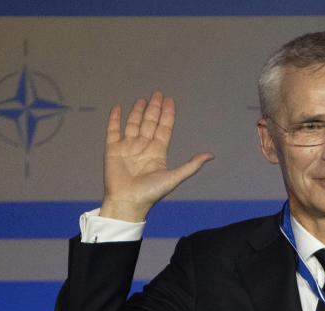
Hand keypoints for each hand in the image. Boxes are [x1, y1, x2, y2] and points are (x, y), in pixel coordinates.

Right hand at [100, 91, 213, 221]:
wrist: (128, 201)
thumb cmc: (151, 193)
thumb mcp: (174, 177)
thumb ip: (192, 165)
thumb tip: (211, 156)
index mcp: (158, 152)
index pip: (164, 128)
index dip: (168, 114)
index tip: (170, 100)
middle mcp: (143, 147)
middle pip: (150, 123)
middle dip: (155, 108)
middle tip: (159, 94)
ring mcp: (128, 147)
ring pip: (134, 124)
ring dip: (138, 112)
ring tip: (143, 99)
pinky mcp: (113, 149)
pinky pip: (113, 130)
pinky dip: (115, 119)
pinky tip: (118, 108)